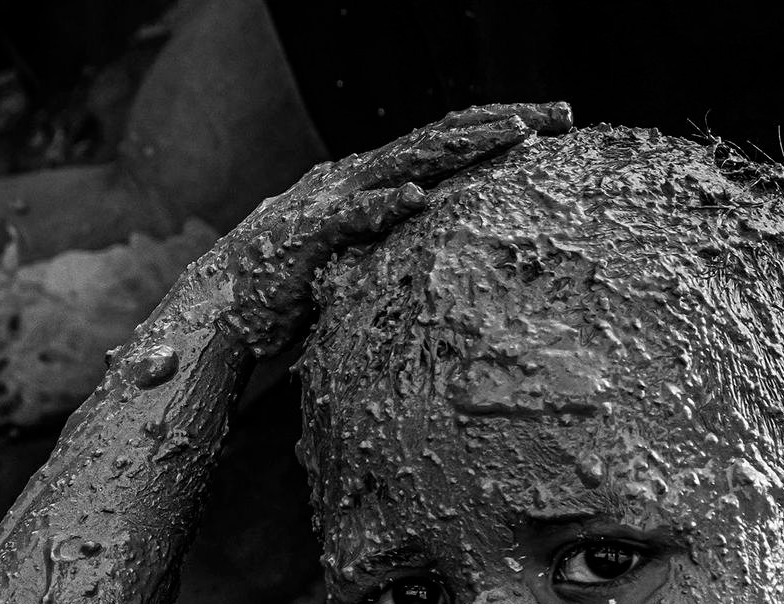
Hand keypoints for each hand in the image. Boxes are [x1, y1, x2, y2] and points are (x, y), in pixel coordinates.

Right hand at [214, 102, 570, 355]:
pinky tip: (419, 198)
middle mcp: (356, 177)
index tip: (554, 125)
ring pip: (407, 162)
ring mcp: (332, 202)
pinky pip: (352, 218)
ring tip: (514, 134)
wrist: (220, 309)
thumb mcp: (361, 255)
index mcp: (371, 178)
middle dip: (503, 122)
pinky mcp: (308, 238)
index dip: (498, 127)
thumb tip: (445, 237)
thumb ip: (398, 238)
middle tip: (563, 115)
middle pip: (440, 137)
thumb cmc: (291, 288)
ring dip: (462, 147)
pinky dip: (385, 206)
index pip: (445, 140)